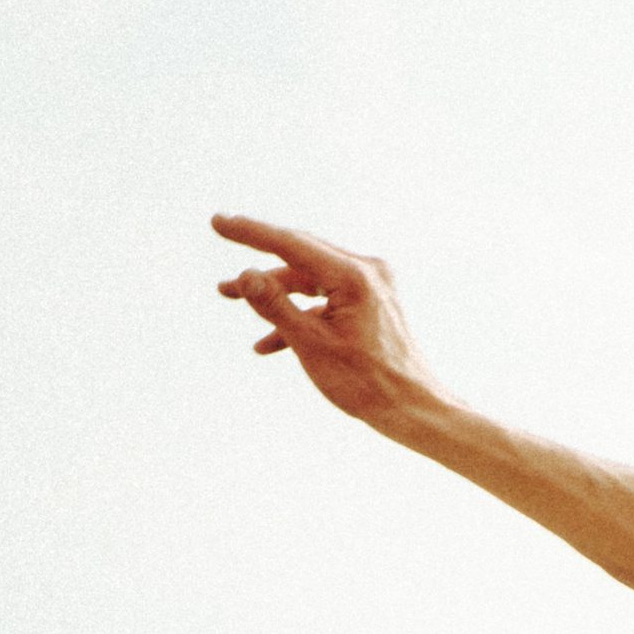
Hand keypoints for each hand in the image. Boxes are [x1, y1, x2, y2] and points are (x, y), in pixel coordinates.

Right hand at [211, 216, 438, 427]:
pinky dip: (299, 315)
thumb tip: (246, 275)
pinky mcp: (371, 305)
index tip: (218, 223)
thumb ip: (275, 306)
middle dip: (257, 261)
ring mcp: (371, 287)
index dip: (250, 232)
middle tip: (221, 241)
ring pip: (309, 280)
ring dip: (274, 292)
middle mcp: (366, 272)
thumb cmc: (368, 384)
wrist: (415, 410)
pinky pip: (325, 301)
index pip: (290, 243)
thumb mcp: (311, 345)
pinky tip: (266, 342)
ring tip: (230, 295)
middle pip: (299, 256)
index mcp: (353, 276)